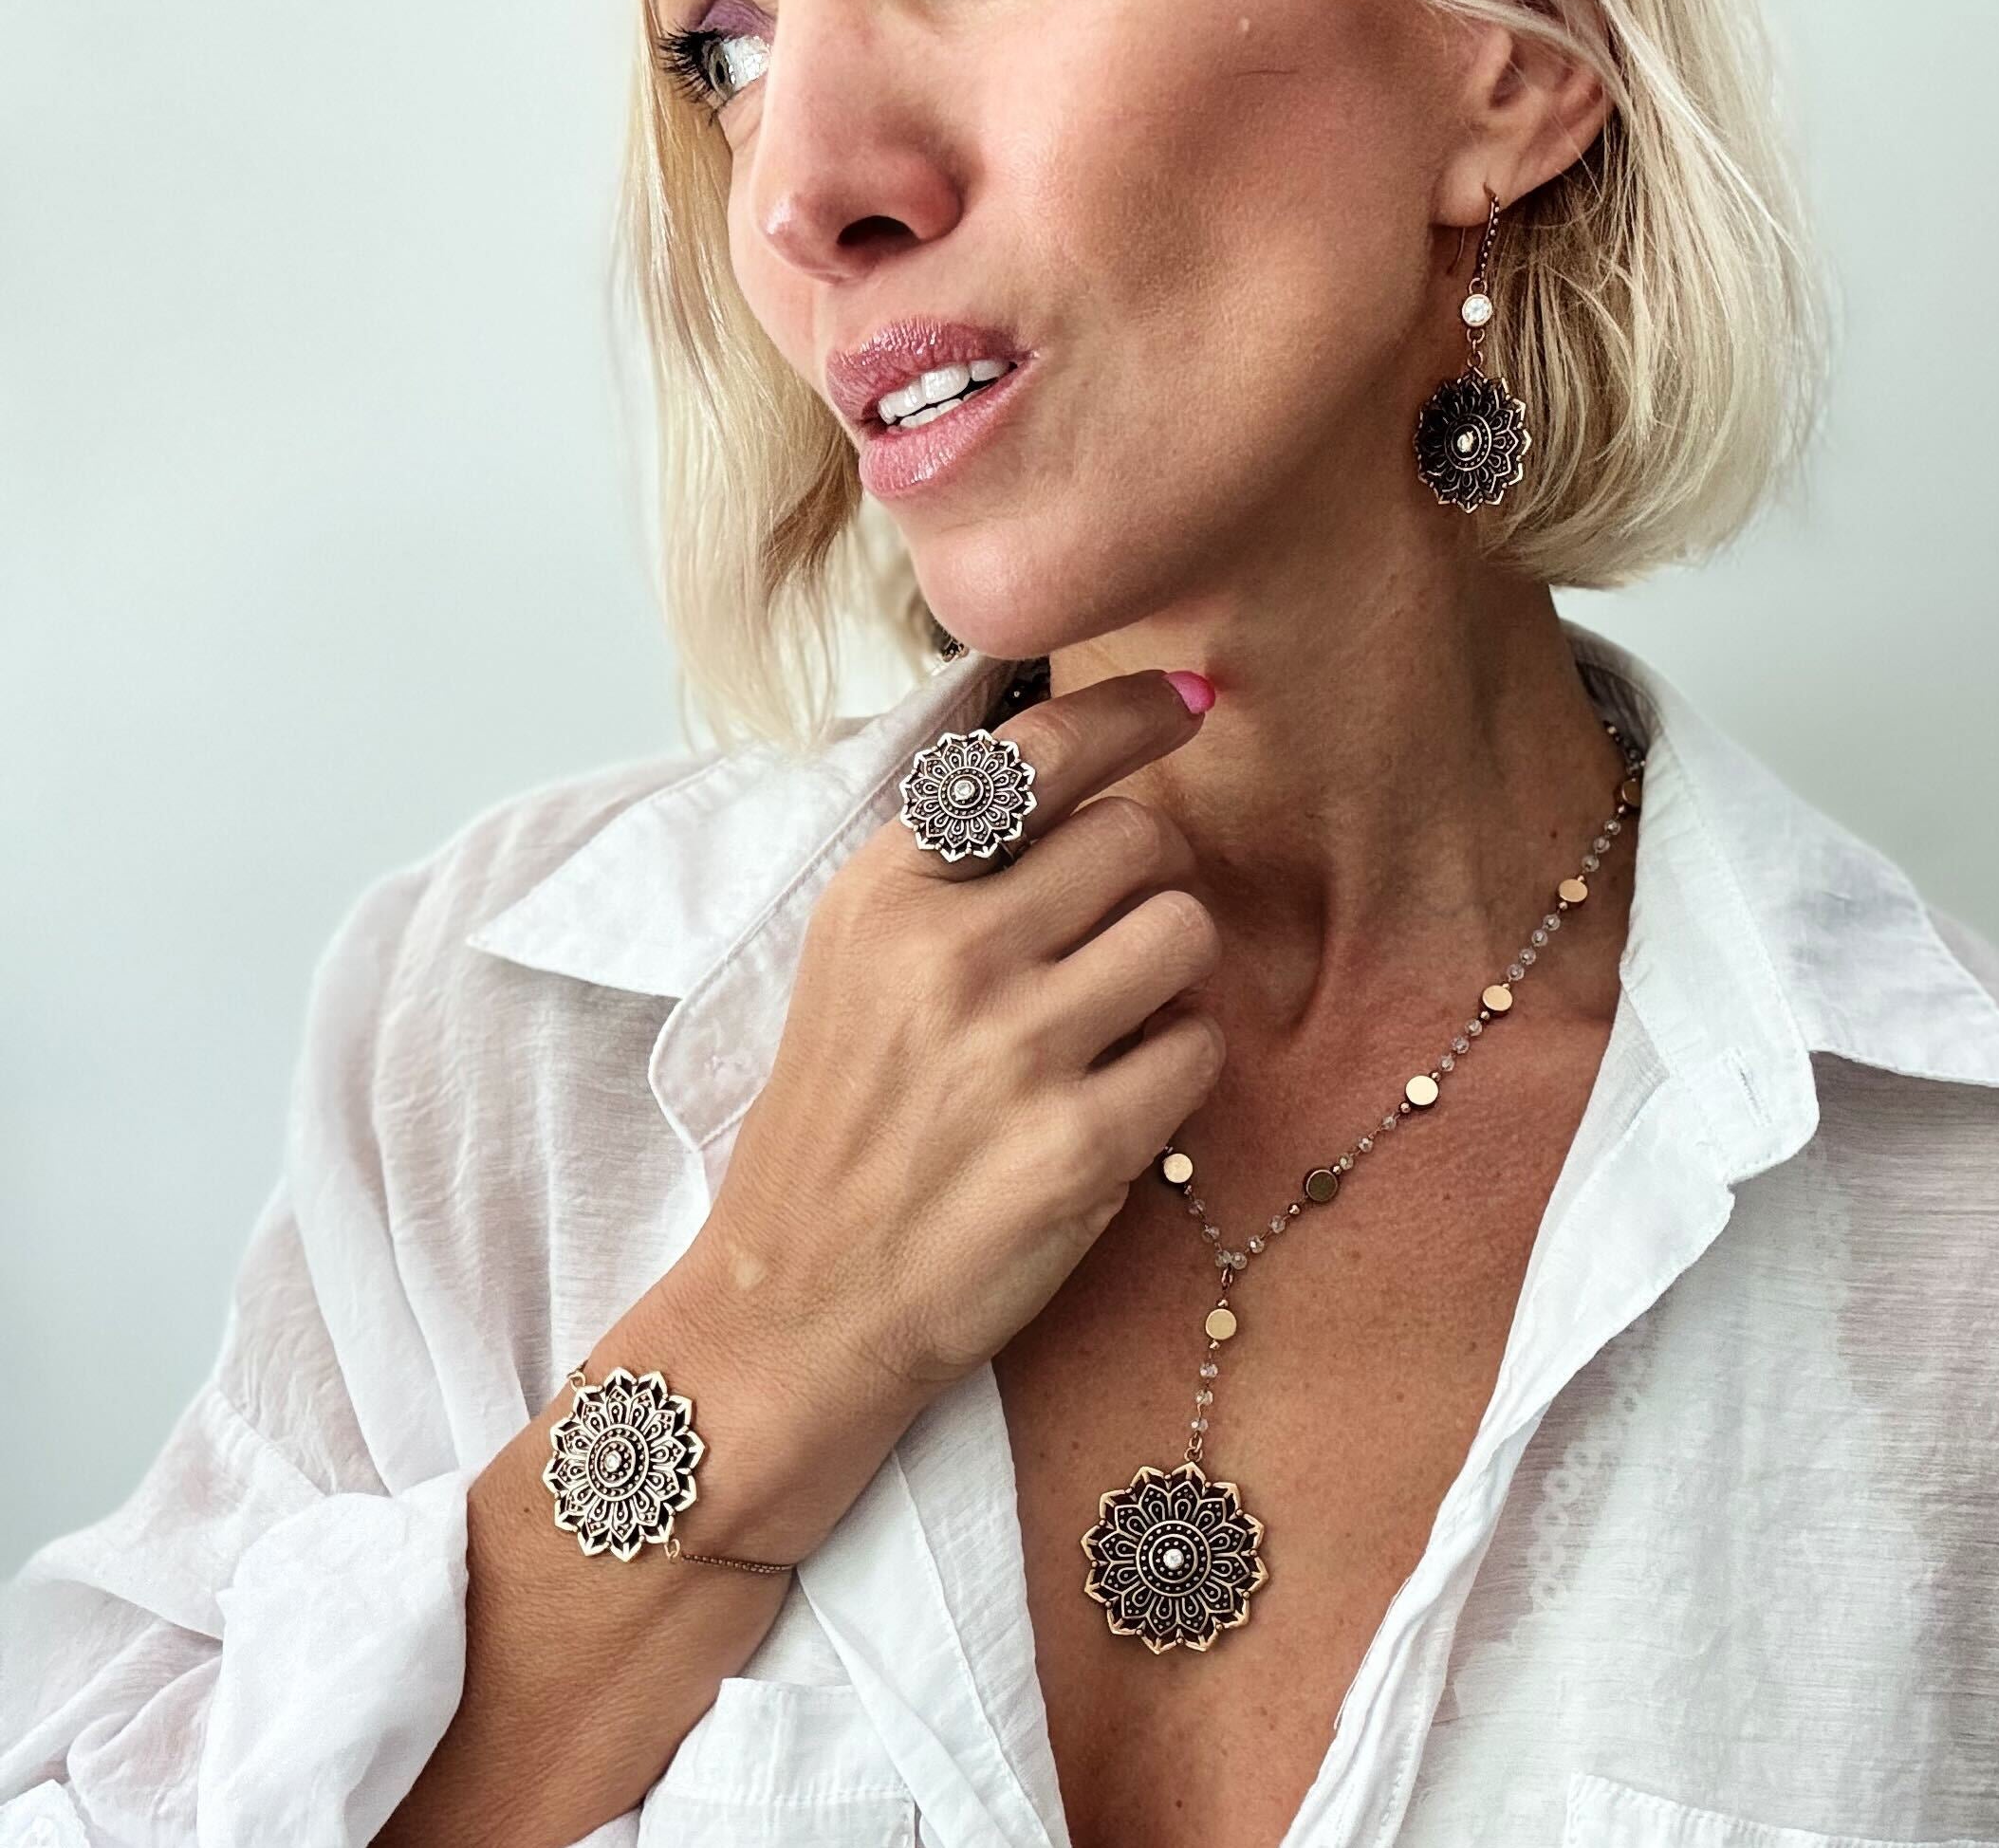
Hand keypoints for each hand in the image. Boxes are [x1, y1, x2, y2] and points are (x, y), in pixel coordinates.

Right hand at [699, 667, 1222, 1402]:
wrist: (797, 1301)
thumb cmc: (843, 1121)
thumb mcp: (856, 960)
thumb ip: (957, 867)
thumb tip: (1092, 774)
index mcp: (885, 893)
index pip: (1033, 754)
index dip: (1128, 709)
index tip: (1188, 698)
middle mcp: (948, 954)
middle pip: (1140, 836)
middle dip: (1153, 876)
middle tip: (1119, 931)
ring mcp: (1015, 1050)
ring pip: (1185, 931)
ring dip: (1171, 975)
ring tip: (1108, 1024)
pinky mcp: (1079, 1147)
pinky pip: (1199, 1049)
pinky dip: (1175, 1071)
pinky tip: (1112, 1104)